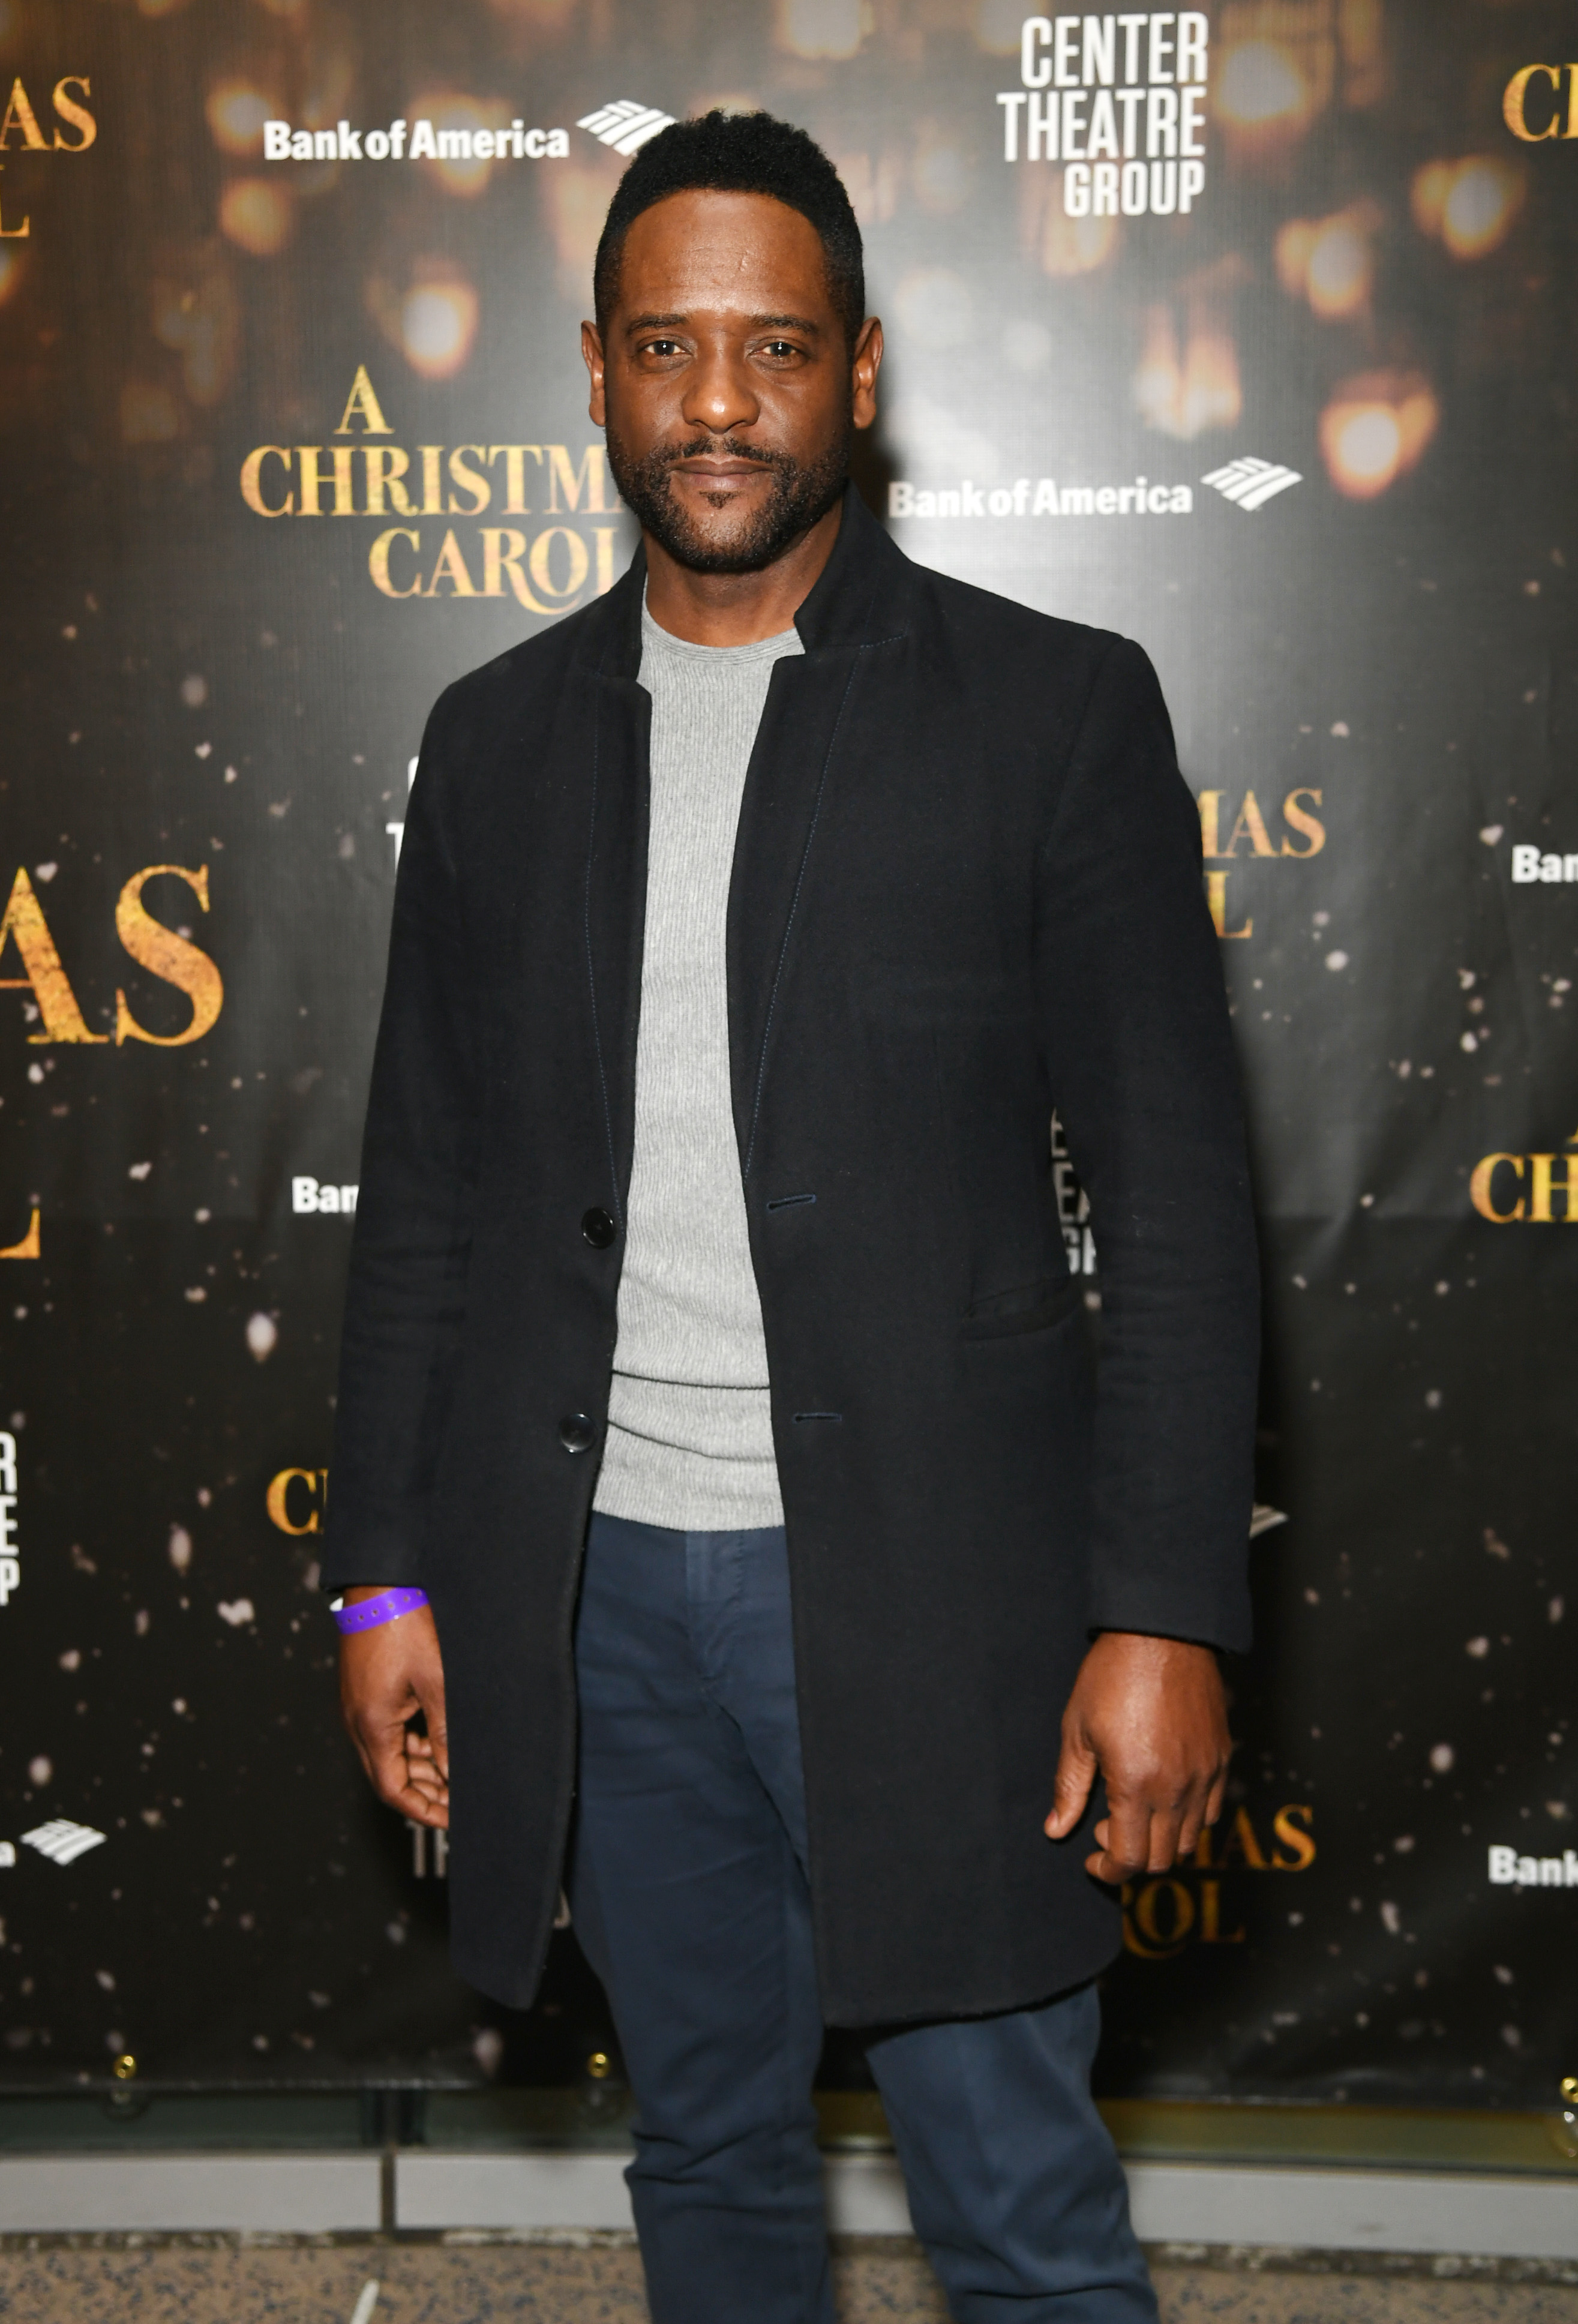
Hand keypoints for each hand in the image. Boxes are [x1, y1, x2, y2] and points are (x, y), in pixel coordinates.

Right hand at [338, 1587, 448, 1829]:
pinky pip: (385, 1730)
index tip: (451, 1820)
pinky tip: (435, 1739)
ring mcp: (357, 1705)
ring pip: (386, 1754)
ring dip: (417, 1768)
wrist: (380, 1583)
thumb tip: (453, 1775)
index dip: (423, 1811)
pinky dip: (409, 1743)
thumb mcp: (436, 1682)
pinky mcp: (364, 1690)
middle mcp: (357, 1721)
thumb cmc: (407, 1625)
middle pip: (387, 1776)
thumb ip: (444, 1734)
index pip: (392, 1790)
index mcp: (371, 1726)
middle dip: (423, 1794)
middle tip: (457, 1802)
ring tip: (452, 1773)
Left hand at [1044, 1631, 1228, 1882]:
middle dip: (1131, 1858)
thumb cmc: (1111, 1676)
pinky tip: (1163, 1796)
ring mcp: (1203, 1775)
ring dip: (1160, 1842)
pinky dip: (1187, 1820)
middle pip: (1162, 1859)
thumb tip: (1056, 1829)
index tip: (1092, 1862)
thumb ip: (1069, 1787)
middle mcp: (1175, 1788)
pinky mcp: (1220, 1759)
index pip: (1129, 1858)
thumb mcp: (1077, 1730)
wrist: (1161, 1634)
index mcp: (1135, 1784)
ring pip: (1190, 1841)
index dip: (1108, 1871)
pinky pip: (1210, 1811)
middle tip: (1106, 1831)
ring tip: (1133, 1812)